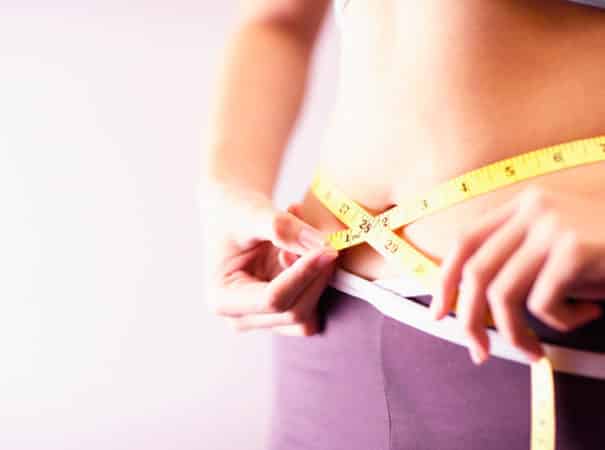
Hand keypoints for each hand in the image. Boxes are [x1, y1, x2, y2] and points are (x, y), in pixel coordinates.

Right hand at [200, 184, 337, 335]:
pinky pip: (314, 305)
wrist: (235, 214)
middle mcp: (242, 317)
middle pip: (294, 313)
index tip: (328, 249)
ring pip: (308, 315)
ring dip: (320, 279)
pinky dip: (320, 277)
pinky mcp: (284, 312)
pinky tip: (309, 248)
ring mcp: (264, 318)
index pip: (273, 299)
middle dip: (316, 278)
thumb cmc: (236, 213)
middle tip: (327, 242)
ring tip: (308, 240)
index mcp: (223, 299)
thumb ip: (282, 227)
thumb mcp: (253, 213)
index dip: (304, 275)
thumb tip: (321, 245)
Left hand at [429, 186, 604, 363]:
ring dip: (514, 334)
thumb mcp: (559, 246)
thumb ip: (520, 262)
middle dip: (470, 320)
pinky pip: (543, 304)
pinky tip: (589, 315)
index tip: (441, 313)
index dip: (446, 280)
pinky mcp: (575, 249)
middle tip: (479, 351)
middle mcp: (532, 209)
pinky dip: (561, 322)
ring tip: (535, 352)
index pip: (465, 242)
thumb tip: (476, 308)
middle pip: (476, 271)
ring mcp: (553, 225)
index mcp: (522, 204)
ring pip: (503, 294)